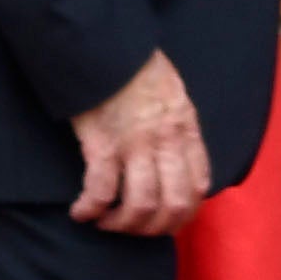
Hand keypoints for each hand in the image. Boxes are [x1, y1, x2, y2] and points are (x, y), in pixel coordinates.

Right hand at [69, 50, 209, 235]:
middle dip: (155, 227)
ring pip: (141, 204)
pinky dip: (90, 209)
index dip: (186, 211)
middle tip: (136, 230)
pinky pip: (101, 190)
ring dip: (123, 224)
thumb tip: (177, 160)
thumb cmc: (139, 71)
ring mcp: (135, 146)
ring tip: (107, 224)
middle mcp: (166, 143)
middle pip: (173, 203)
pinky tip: (81, 213)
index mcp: (186, 132)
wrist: (109, 49)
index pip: (199, 185)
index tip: (168, 219)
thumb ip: (180, 131)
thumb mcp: (176, 98)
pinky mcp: (102, 145)